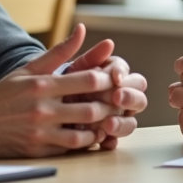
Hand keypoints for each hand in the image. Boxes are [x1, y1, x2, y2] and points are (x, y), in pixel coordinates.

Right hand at [0, 24, 123, 156]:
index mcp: (42, 85)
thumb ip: (59, 52)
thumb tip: (81, 30)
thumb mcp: (30, 68)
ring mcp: (39, 133)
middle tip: (119, 103)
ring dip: (98, 129)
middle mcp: (42, 110)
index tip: (116, 79)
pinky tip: (88, 136)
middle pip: (90, 109)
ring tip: (106, 121)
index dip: (108, 80)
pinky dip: (82, 144)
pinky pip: (67, 150)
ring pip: (82, 135)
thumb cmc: (5, 93)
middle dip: (109, 106)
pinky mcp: (36, 151)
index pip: (88, 80)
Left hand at [64, 34, 148, 149]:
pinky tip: (103, 141)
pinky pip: (115, 140)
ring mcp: (115, 117)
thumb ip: (92, 56)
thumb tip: (109, 42)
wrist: (45, 105)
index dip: (123, 74)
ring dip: (122, 122)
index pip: (127, 72)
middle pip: (138, 96)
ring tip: (108, 124)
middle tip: (117, 97)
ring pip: (130, 121)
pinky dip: (110, 140)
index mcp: (115, 76)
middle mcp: (120, 96)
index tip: (114, 77)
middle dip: (130, 97)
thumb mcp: (73, 69)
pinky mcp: (106, 135)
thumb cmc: (61, 82)